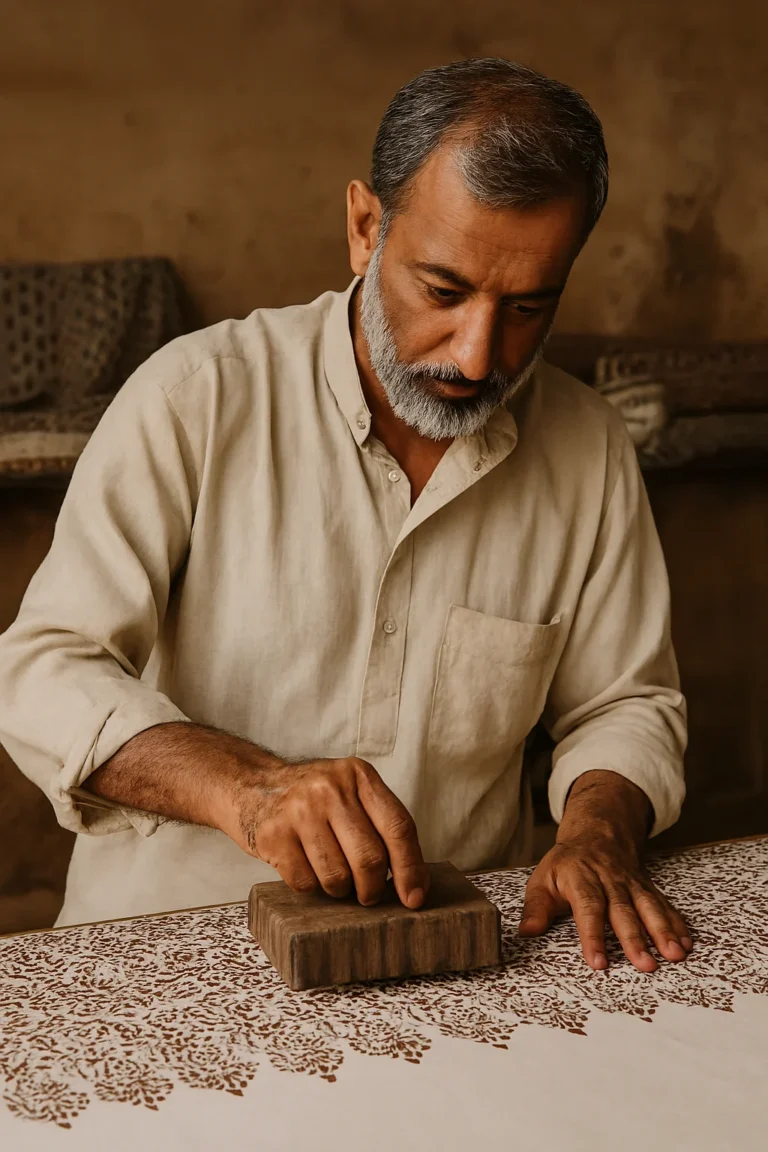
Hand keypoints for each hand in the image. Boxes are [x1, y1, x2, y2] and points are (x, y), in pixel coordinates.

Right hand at [222, 755, 429, 909]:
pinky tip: (305, 868)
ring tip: (332, 876)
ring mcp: (299, 811)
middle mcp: (330, 788)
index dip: (411, 868)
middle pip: (370, 859)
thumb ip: (379, 824)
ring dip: (340, 890)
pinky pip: (306, 883)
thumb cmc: (311, 799)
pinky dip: (311, 887)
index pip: (398, 827)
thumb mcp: (349, 792)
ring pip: (338, 878)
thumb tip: (414, 883)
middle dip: (372, 888)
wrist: (251, 785)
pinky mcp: (273, 835)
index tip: (415, 897)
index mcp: (358, 775)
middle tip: (367, 894)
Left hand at [519, 770, 692, 971]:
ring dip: (663, 931)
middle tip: (646, 965)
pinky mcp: (646, 888)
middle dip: (636, 939)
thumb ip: (536, 907)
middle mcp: (610, 881)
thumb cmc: (567, 864)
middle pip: (623, 911)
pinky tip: (686, 943)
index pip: (588, 908)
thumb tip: (527, 933)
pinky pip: (663, 905)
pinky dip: (676, 924)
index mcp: (581, 878)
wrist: (597, 833)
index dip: (593, 935)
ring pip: (648, 907)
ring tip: (674, 955)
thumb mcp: (543, 879)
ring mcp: (631, 884)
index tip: (598, 962)